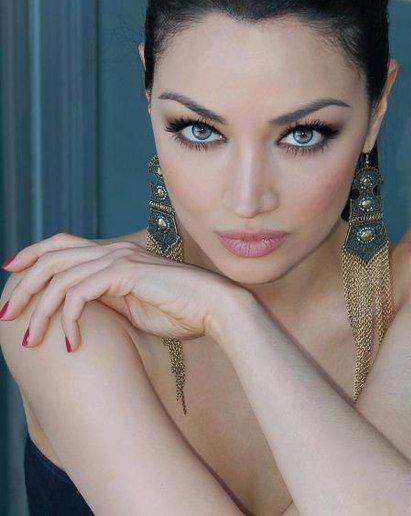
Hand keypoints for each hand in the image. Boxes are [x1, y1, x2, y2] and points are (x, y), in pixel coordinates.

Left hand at [0, 232, 244, 349]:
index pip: (62, 243)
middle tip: (6, 314)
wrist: (214, 307)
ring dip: (39, 310)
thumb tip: (77, 311)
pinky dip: (68, 319)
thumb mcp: (133, 306)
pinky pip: (80, 293)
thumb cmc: (180, 310)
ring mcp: (119, 259)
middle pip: (51, 256)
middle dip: (23, 284)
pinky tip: (71, 343)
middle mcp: (113, 251)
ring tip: (31, 340)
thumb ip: (106, 300)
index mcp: (114, 255)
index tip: (10, 275)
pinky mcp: (126, 273)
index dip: (32, 254)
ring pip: (60, 277)